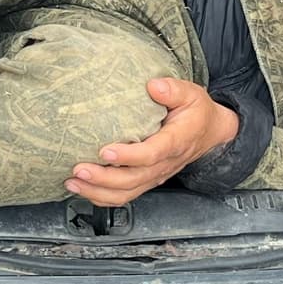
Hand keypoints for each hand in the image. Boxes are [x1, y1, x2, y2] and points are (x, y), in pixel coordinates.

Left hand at [65, 78, 238, 206]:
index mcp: (176, 142)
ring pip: (126, 193)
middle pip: (133, 179)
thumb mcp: (191, 94)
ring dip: (97, 191)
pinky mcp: (146, 180)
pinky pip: (124, 196)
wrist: (209, 133)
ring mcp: (155, 176)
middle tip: (79, 168)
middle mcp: (165, 164)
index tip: (105, 151)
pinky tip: (82, 189)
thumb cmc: (196, 113)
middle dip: (103, 178)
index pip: (152, 154)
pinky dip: (101, 197)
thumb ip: (173, 89)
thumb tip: (153, 86)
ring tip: (73, 182)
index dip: (128, 156)